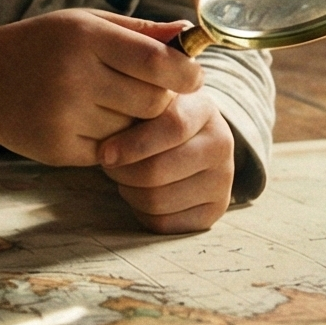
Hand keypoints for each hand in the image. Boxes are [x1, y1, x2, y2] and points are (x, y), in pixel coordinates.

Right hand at [0, 10, 202, 168]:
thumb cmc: (41, 46)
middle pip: (152, 103)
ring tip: (111, 105)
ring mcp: (64, 117)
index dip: (186, 73)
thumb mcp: (84, 24)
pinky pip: (110, 153)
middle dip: (160, 101)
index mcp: (85, 37)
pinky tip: (88, 123)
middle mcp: (74, 76)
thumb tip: (189, 33)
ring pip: (134, 132)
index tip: (194, 78)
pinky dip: (110, 142)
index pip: (157, 62)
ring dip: (134, 123)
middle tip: (147, 92)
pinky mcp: (58, 149)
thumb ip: (139, 32)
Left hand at [100, 91, 235, 232]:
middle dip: (122, 172)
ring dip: (128, 191)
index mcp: (204, 109)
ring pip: (157, 201)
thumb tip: (106, 149)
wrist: (187, 138)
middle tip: (109, 165)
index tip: (103, 153)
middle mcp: (221, 144)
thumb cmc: (154, 117)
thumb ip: (131, 108)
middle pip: (158, 171)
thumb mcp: (147, 101)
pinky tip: (141, 192)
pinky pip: (163, 222)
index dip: (132, 144)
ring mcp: (222, 181)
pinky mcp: (213, 211)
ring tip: (124, 176)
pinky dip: (141, 211)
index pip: (173, 127)